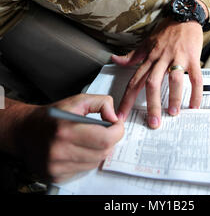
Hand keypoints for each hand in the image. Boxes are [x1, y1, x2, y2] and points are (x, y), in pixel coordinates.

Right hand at [3, 94, 123, 182]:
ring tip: (87, 139)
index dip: (117, 131)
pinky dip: (87, 159)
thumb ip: (101, 103)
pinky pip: (84, 170)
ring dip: (98, 150)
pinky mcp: (56, 176)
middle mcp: (59, 151)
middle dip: (109, 140)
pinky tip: (77, 149)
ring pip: (95, 162)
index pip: (105, 138)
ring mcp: (57, 167)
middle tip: (103, 130)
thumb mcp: (77, 100)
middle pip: (103, 152)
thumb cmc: (51, 116)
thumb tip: (115, 117)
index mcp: (65, 130)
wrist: (25, 131)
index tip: (116, 125)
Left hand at [111, 17, 203, 128]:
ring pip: (173, 80)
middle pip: (152, 83)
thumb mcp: (146, 42)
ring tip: (173, 113)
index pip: (135, 80)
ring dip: (173, 98)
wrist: (185, 15)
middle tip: (153, 122)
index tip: (122, 115)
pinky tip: (194, 104)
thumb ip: (132, 55)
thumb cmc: (166, 30)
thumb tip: (114, 60)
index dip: (127, 99)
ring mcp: (177, 57)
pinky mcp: (192, 57)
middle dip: (151, 104)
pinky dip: (196, 92)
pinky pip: (195, 77)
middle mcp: (161, 58)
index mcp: (149, 57)